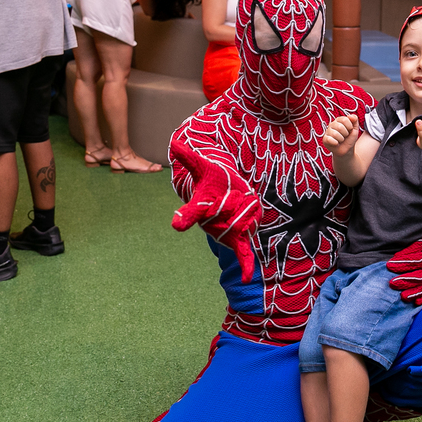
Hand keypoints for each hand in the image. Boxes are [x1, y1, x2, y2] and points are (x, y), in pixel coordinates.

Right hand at [170, 139, 260, 281]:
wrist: (223, 194)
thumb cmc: (212, 180)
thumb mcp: (203, 166)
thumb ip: (189, 157)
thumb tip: (174, 143)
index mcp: (200, 206)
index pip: (191, 212)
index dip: (185, 218)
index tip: (176, 225)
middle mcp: (210, 223)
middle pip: (228, 215)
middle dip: (235, 203)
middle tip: (234, 195)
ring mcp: (224, 232)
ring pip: (243, 224)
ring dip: (247, 212)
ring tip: (242, 201)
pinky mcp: (238, 239)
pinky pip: (242, 254)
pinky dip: (245, 266)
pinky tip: (246, 278)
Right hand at [322, 114, 360, 156]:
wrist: (347, 150)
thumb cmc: (350, 138)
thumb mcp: (355, 129)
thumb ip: (354, 120)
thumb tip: (350, 115)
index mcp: (339, 120)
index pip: (345, 119)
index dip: (350, 127)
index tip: (350, 130)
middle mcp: (332, 124)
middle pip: (340, 127)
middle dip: (345, 134)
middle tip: (345, 136)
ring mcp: (327, 132)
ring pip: (335, 134)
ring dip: (341, 139)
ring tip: (341, 140)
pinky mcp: (325, 139)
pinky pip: (329, 139)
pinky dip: (335, 143)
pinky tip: (336, 144)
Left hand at [387, 205, 421, 304]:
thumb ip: (410, 251)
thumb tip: (395, 258)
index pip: (413, 262)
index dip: (400, 264)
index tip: (388, 266)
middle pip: (418, 277)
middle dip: (405, 281)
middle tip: (392, 284)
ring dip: (414, 293)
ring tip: (403, 297)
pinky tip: (417, 302)